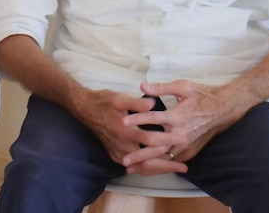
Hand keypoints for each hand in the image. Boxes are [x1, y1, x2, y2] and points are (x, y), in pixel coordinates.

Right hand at [71, 89, 186, 172]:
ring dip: (158, 169)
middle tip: (184, 167)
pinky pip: (133, 166)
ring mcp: (118, 152)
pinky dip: (146, 168)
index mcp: (125, 131)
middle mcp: (122, 145)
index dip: (168, 140)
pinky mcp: (114, 154)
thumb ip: (137, 103)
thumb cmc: (103, 101)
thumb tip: (154, 104)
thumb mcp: (120, 98)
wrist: (84, 108)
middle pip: (148, 161)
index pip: (151, 140)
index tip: (182, 139)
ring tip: (174, 169)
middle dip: (167, 165)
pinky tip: (156, 167)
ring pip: (141, 167)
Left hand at [121, 80, 241, 174]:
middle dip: (140, 154)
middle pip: (157, 146)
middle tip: (124, 160)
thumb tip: (142, 86)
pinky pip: (172, 161)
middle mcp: (181, 133)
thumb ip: (161, 88)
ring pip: (164, 158)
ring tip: (131, 169)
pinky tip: (146, 170)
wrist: (224, 109)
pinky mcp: (190, 151)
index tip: (123, 122)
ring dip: (147, 164)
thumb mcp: (183, 87)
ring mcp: (186, 145)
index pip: (154, 118)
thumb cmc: (203, 96)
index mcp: (178, 116)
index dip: (138, 119)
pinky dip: (159, 167)